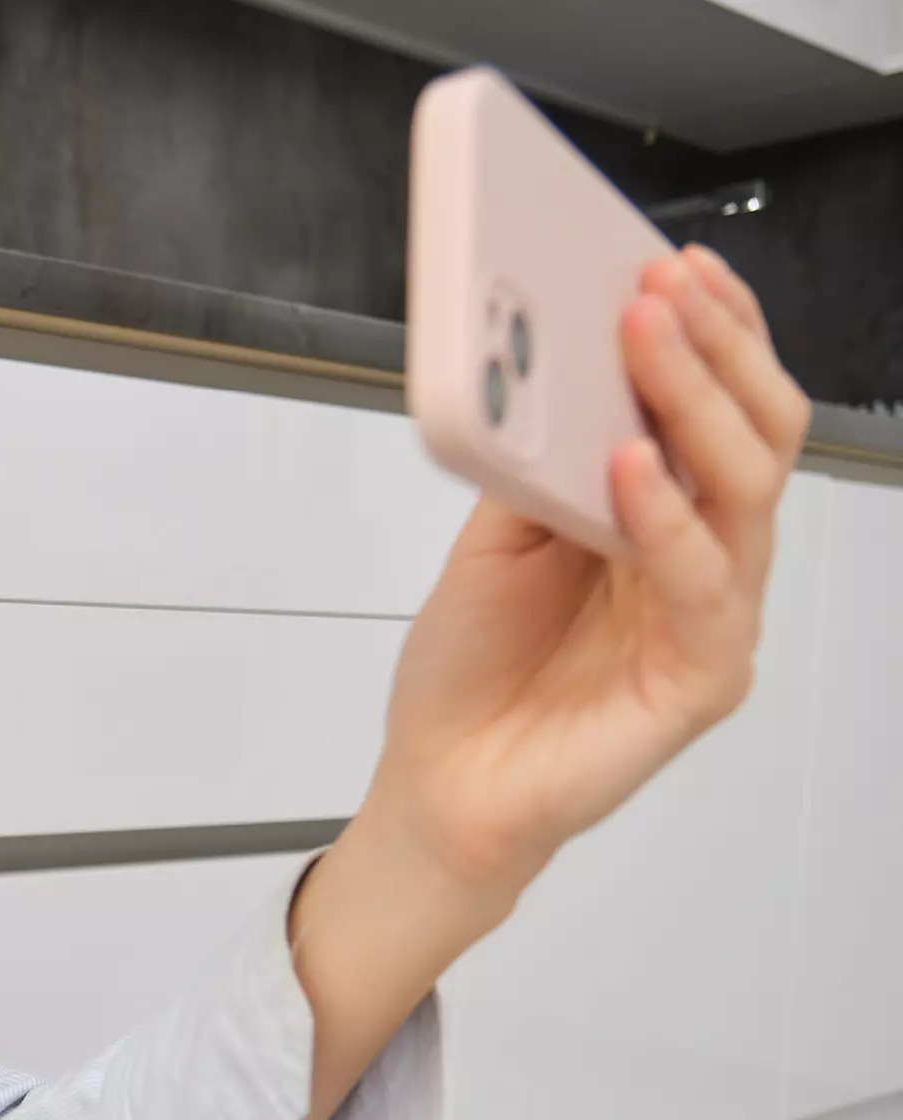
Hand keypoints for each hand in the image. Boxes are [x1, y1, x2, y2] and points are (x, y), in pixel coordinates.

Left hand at [367, 244, 808, 902]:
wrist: (440, 782)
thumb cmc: (473, 667)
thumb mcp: (496, 535)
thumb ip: (541, 459)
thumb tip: (559, 357)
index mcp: (667, 514)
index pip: (721, 407)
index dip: (713, 331)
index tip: (671, 263)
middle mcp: (706, 557)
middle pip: (754, 434)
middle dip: (714, 348)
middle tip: (661, 287)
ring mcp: (713, 617)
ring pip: (746, 492)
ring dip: (695, 403)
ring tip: (647, 338)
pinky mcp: (701, 680)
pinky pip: (703, 588)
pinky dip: (668, 522)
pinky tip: (632, 467)